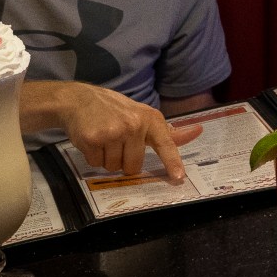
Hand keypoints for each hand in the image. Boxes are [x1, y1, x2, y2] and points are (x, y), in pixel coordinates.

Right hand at [53, 82, 201, 180]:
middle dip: (124, 162)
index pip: (165, 143)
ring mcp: (113, 132)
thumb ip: (167, 131)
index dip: (172, 162)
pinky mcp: (93, 139)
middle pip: (133, 166)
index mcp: (150, 119)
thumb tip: (196, 132)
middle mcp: (134, 125)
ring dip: (107, 159)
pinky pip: (96, 164)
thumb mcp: (143, 115)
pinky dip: (93, 157)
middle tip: (117, 144)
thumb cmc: (116, 110)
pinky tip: (92, 140)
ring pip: (114, 167)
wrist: (80, 100)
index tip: (179, 177)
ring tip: (104, 140)